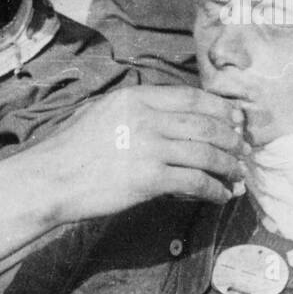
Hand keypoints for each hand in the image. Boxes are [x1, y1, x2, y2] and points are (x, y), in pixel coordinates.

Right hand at [0, 86, 245, 256]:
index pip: (192, 97)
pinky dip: (214, 190)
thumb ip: (137, 110)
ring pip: (206, 153)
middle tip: (243, 151)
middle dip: (231, 139)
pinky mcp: (149, 178)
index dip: (220, 109)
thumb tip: (169, 117)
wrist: (49, 179)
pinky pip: (195, 182)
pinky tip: (220, 196)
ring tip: (238, 177)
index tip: (235, 120)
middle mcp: (147, 118)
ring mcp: (150, 147)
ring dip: (228, 167)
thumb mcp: (102, 113)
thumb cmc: (72, 150)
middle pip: (205, 124)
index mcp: (136, 98)